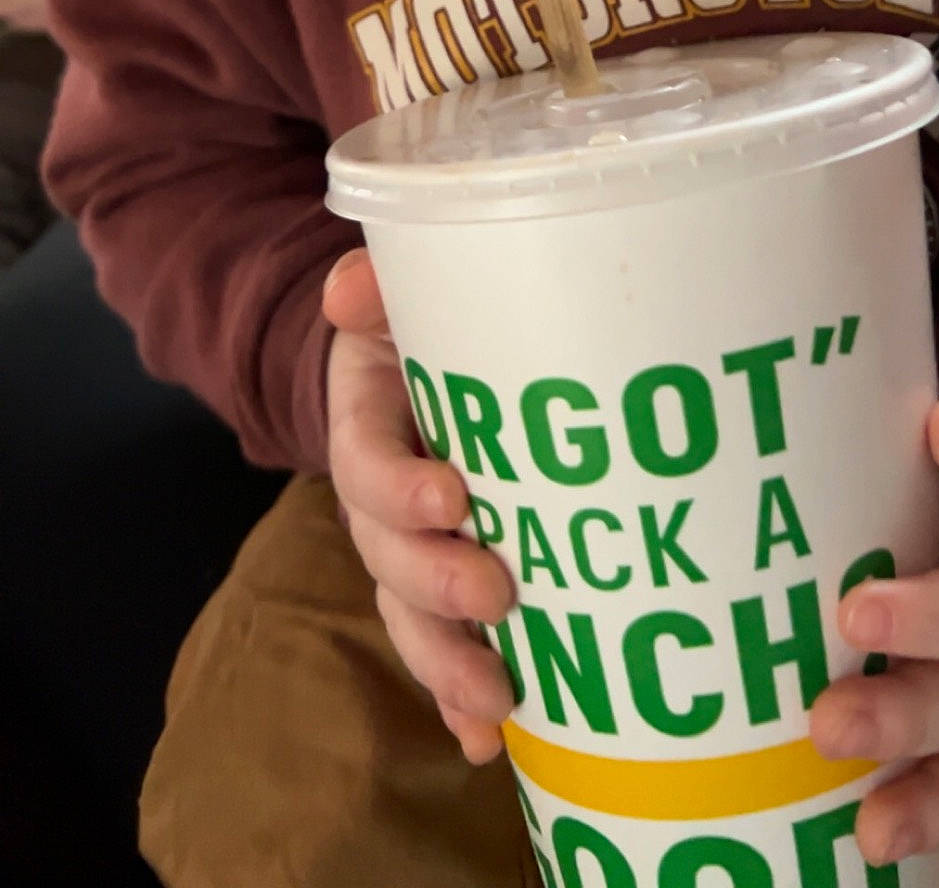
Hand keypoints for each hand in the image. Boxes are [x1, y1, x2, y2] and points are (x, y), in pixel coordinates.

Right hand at [323, 248, 514, 763]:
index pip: (365, 463)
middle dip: (436, 582)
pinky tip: (492, 742)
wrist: (409, 372)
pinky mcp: (440, 591)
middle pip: (387, 557)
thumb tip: (347, 289)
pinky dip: (457, 700)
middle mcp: (377, 503)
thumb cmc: (415, 333)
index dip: (398, 486)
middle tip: (496, 593)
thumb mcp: (395, 301)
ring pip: (410, 617)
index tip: (451, 495)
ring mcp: (405, 555)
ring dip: (448, 662)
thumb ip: (373, 288)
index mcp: (365, 426)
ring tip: (499, 698)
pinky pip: (440, 652)